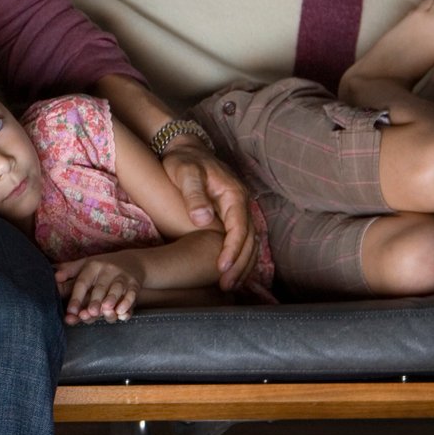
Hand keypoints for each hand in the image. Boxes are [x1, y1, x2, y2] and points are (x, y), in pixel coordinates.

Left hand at [55, 256, 141, 324]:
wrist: (133, 262)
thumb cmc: (102, 267)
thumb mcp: (86, 265)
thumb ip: (70, 271)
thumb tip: (54, 278)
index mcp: (92, 266)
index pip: (82, 282)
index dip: (76, 297)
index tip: (71, 311)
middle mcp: (107, 270)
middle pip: (100, 288)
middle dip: (95, 301)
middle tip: (90, 313)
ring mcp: (122, 277)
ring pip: (116, 290)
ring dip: (111, 301)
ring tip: (106, 311)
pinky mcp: (134, 284)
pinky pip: (132, 295)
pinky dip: (127, 304)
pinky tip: (121, 313)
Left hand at [160, 140, 259, 290]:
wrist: (186, 148)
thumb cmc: (184, 160)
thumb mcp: (185, 173)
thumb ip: (194, 195)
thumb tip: (203, 219)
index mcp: (234, 194)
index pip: (239, 228)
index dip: (232, 250)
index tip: (221, 268)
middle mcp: (241, 203)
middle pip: (249, 239)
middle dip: (240, 264)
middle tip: (226, 285)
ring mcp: (238, 209)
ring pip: (249, 241)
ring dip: (242, 264)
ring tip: (229, 285)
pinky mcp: (232, 214)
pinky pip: (242, 238)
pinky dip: (240, 256)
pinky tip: (231, 271)